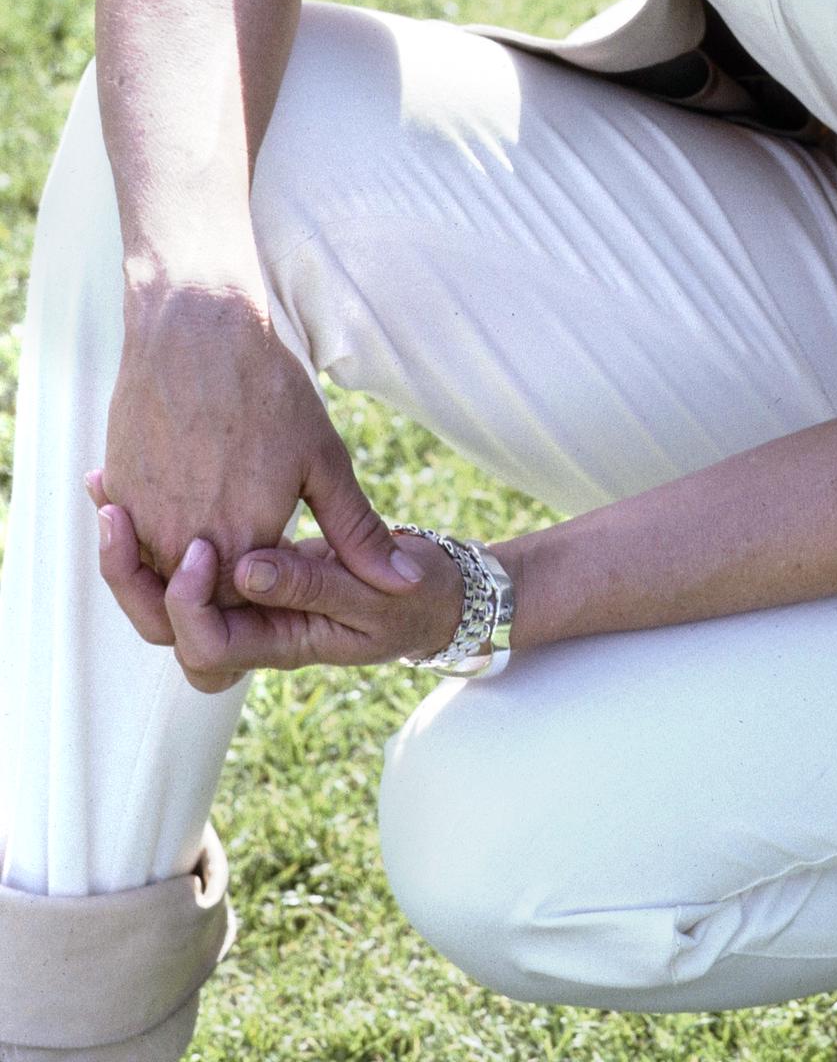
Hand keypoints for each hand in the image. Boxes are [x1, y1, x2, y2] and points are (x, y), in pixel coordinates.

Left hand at [90, 496, 465, 693]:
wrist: (433, 587)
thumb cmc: (414, 597)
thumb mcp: (370, 587)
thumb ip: (312, 581)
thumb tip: (251, 572)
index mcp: (279, 642)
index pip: (207, 650)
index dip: (191, 611)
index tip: (202, 553)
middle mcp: (249, 624)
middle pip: (164, 628)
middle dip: (132, 583)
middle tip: (121, 521)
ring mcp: (241, 594)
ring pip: (158, 590)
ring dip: (125, 552)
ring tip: (110, 498)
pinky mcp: (241, 559)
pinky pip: (173, 552)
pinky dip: (141, 523)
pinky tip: (119, 479)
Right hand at [98, 278, 417, 645]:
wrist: (195, 327)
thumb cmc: (267, 390)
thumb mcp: (324, 461)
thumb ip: (357, 533)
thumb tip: (405, 584)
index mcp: (242, 550)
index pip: (247, 619)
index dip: (266, 599)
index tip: (282, 559)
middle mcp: (183, 549)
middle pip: (194, 612)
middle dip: (219, 593)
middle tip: (240, 535)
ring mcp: (142, 524)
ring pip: (153, 583)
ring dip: (178, 568)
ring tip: (211, 516)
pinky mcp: (117, 494)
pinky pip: (125, 541)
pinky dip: (145, 534)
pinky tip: (176, 492)